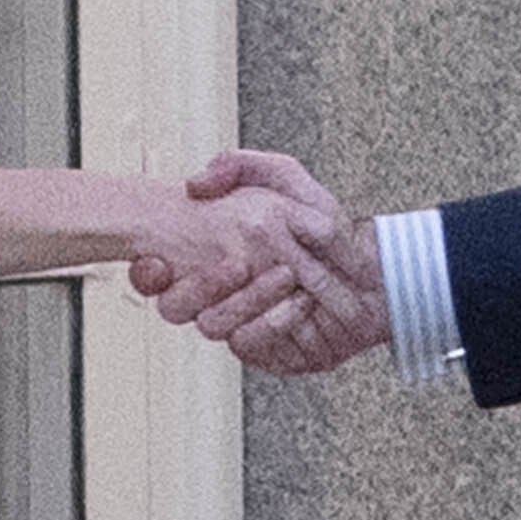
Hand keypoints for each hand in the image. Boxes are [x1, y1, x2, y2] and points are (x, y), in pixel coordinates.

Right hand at [120, 179, 328, 351]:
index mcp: (212, 254)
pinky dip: (275, 323)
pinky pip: (253, 345)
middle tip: (238, 263)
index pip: (156, 273)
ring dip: (245, 302)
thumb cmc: (325, 223)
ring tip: (285, 277)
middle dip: (197, 287)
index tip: (157, 261)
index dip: (149, 272)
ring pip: (213, 326)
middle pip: (175, 305)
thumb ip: (239, 166)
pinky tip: (299, 303)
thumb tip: (194, 185)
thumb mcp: (284, 177)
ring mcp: (242, 322)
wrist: (372, 268)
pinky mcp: (268, 352)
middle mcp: (220, 293)